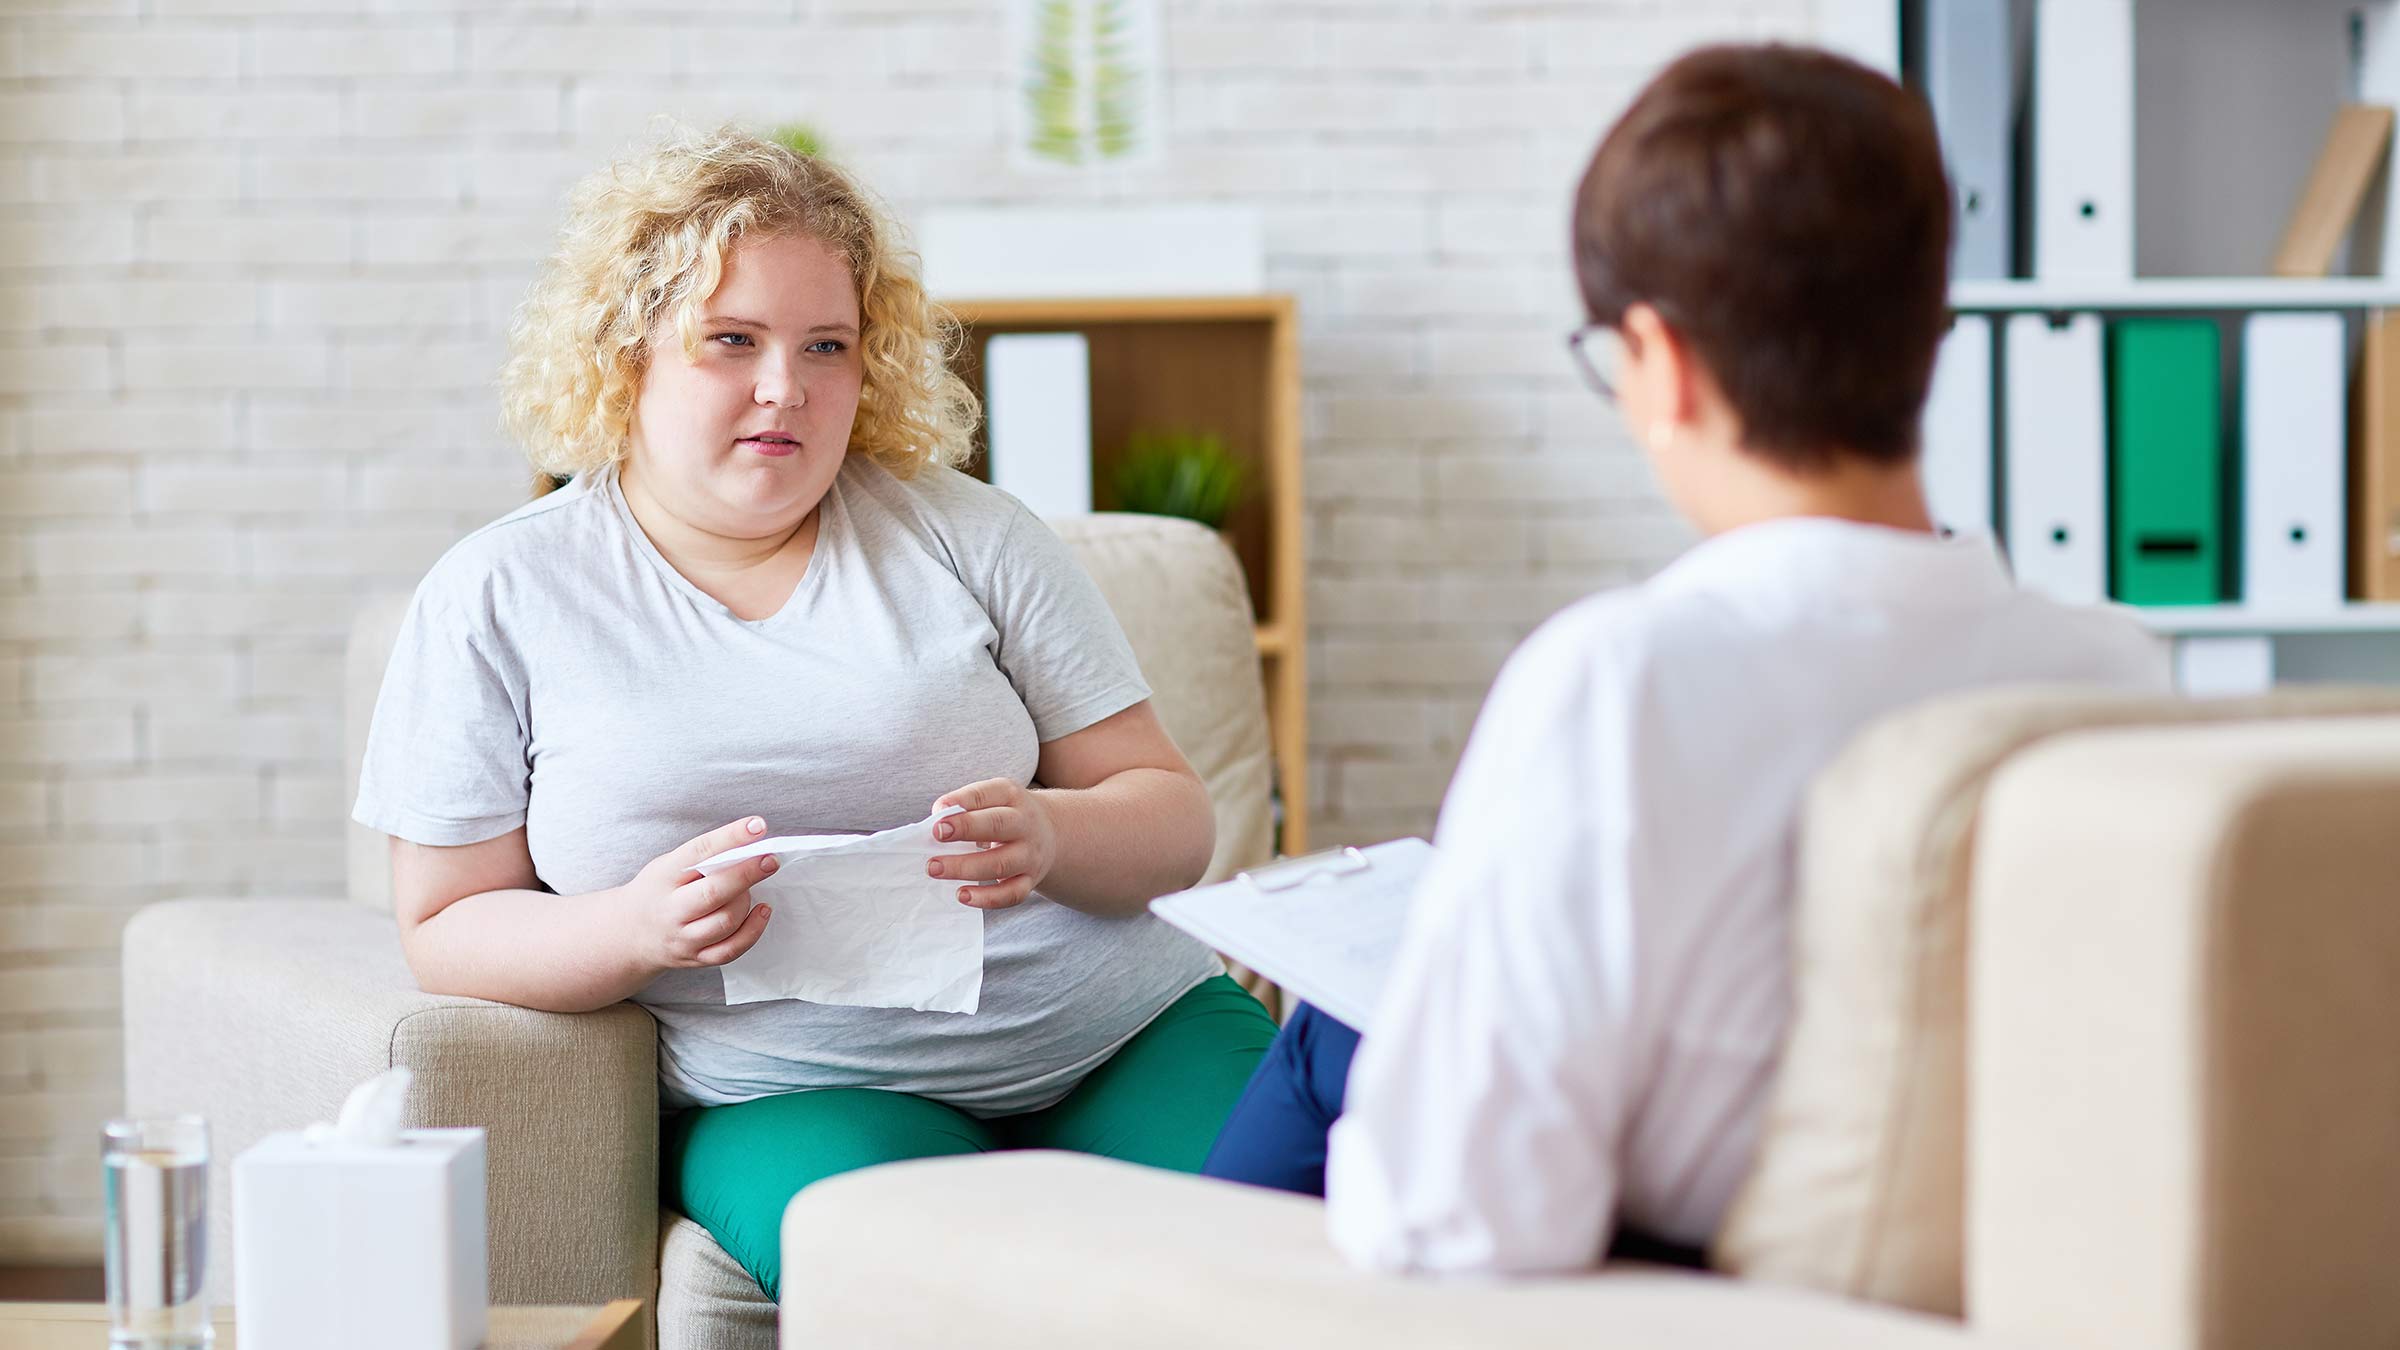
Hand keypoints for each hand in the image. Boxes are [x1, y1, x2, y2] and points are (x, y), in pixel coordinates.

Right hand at [613, 817, 777, 972]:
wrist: (629, 934)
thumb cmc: (658, 891)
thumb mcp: (667, 865)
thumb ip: (701, 857)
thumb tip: (747, 843)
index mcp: (663, 877)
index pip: (699, 853)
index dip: (730, 838)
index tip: (757, 826)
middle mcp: (671, 910)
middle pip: (714, 892)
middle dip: (747, 873)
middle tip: (770, 860)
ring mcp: (683, 938)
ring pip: (726, 922)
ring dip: (747, 901)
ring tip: (751, 888)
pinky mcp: (696, 958)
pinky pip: (731, 949)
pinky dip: (753, 931)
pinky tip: (762, 912)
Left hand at [930, 780, 1056, 910]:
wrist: (1052, 833)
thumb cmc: (1007, 814)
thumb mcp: (993, 798)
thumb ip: (965, 804)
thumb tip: (936, 820)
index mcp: (1011, 796)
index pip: (985, 795)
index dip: (961, 802)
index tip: (938, 812)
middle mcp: (1025, 824)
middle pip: (997, 825)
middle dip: (965, 829)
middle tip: (936, 835)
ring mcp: (1030, 855)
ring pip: (1000, 864)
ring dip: (965, 868)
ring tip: (935, 869)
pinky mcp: (1030, 880)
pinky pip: (1011, 894)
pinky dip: (986, 898)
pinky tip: (962, 895)